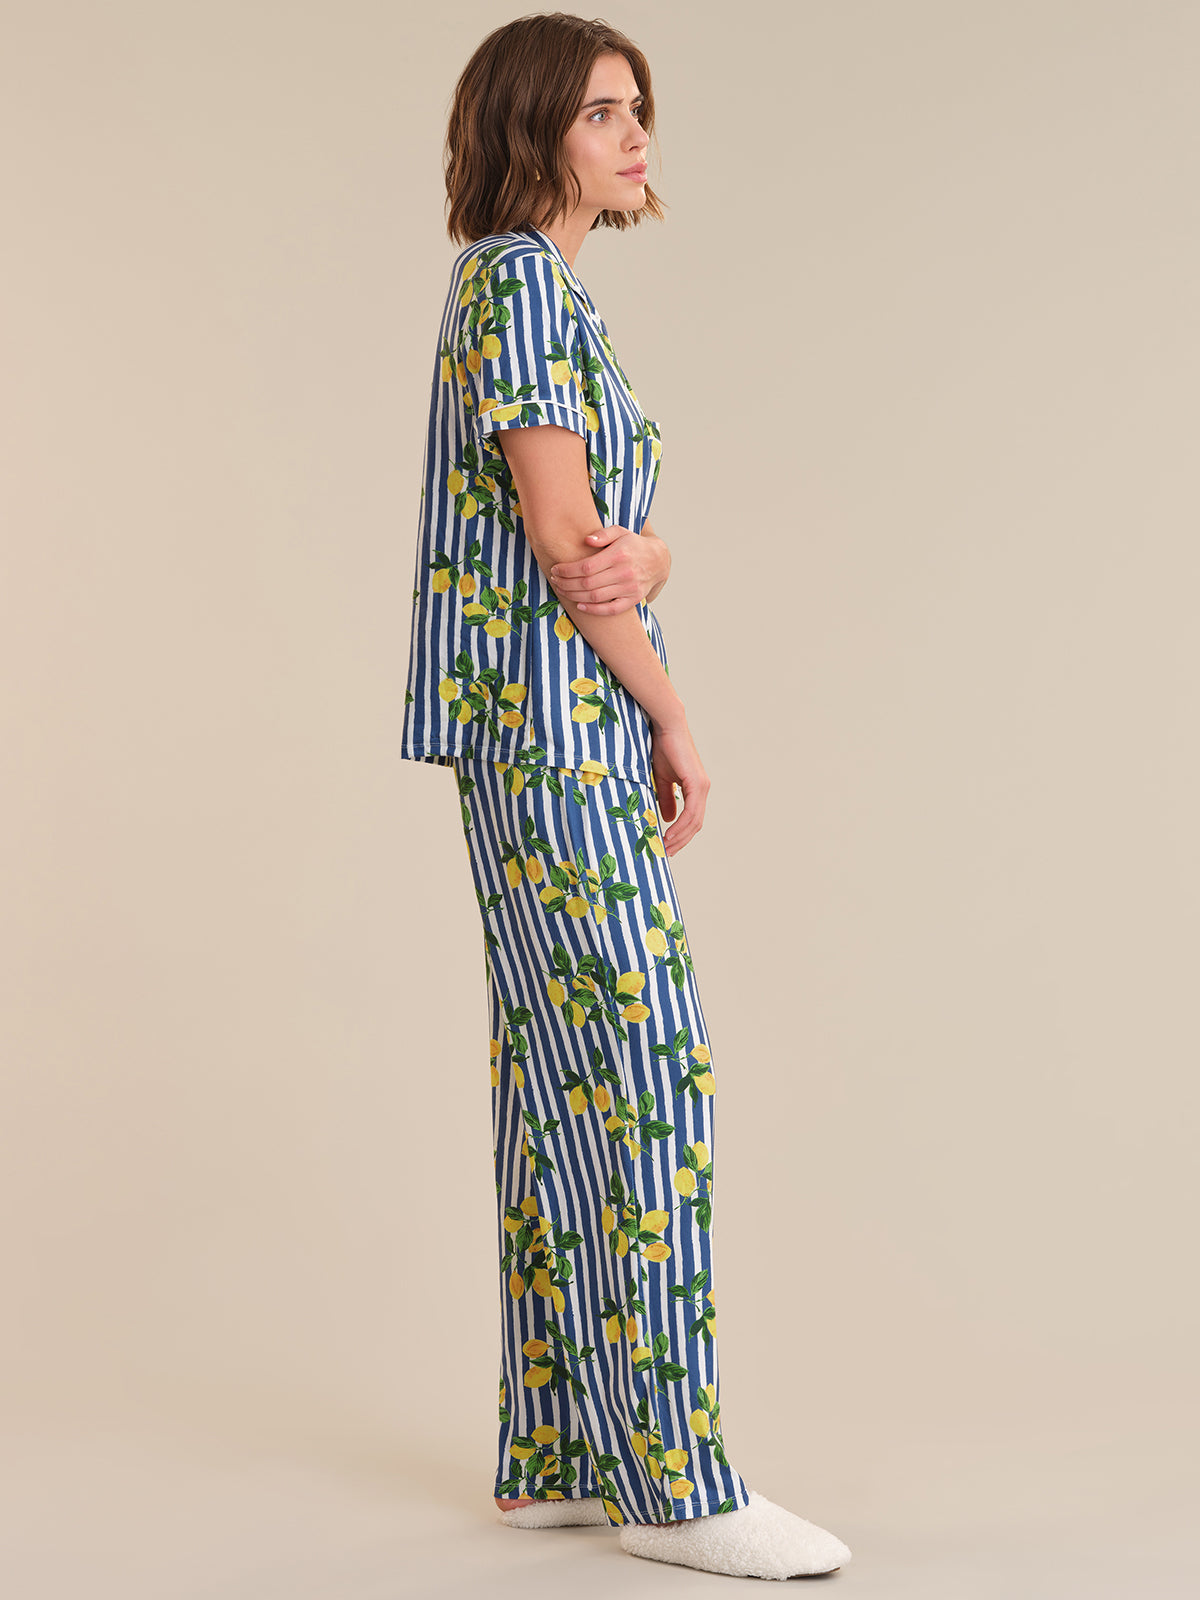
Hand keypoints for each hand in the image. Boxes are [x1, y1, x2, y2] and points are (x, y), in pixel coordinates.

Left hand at [548, 523, 669, 615]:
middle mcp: (625, 572)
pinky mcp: (633, 600)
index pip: (586, 566)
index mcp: (619, 554)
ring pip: (595, 597)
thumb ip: (603, 534)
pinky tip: (580, 605)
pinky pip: (611, 609)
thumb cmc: (633, 544)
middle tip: (555, 580)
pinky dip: (594, 610)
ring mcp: (630, 588)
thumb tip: (586, 540)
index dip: (567, 570)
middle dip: (566, 583)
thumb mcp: (620, 531)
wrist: (658, 560)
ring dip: (574, 595)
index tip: (556, 569)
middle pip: (587, 583)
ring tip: (562, 590)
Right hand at [649, 718, 709, 856]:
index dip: (681, 834)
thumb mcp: (661, 779)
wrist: (666, 728)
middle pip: (695, 824)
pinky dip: (680, 825)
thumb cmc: (663, 748)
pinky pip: (691, 812)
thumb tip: (667, 818)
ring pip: (694, 821)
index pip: (692, 818)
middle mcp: (703, 789)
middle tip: (666, 853)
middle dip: (681, 841)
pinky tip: (668, 833)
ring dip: (680, 837)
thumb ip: (665, 798)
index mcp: (696, 788)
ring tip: (665, 847)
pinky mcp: (697, 783)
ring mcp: (702, 787)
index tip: (666, 845)